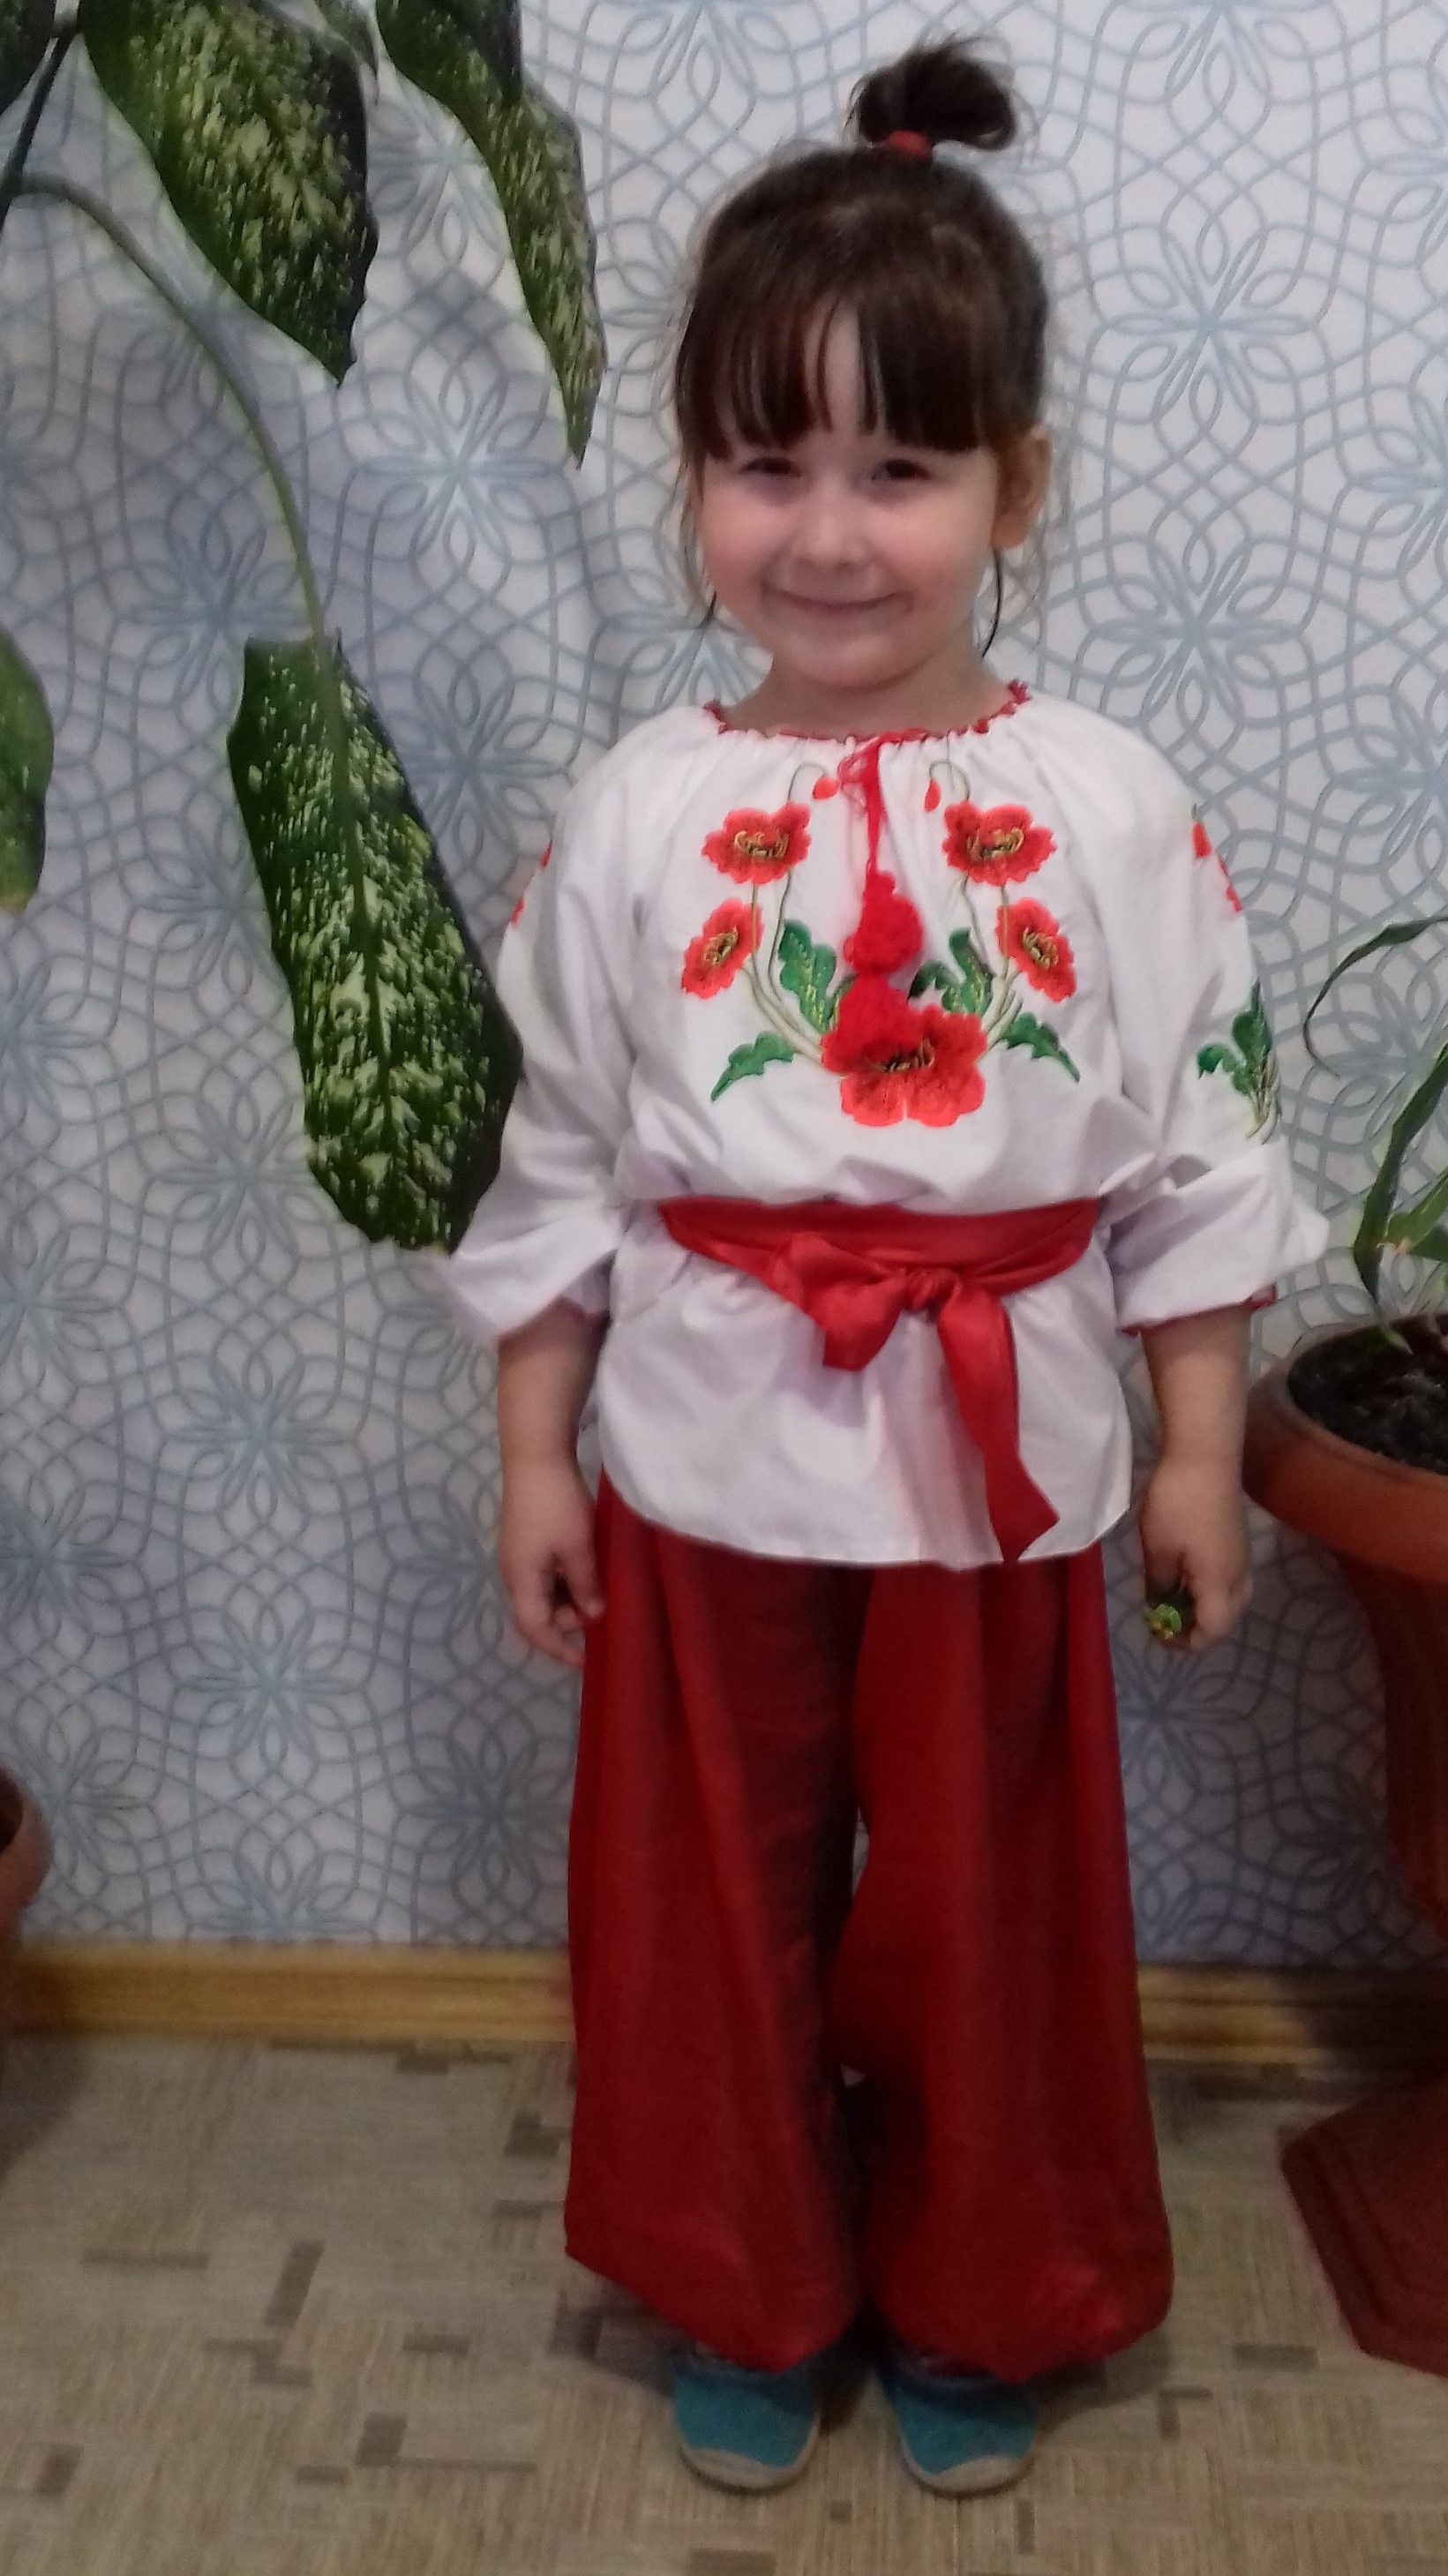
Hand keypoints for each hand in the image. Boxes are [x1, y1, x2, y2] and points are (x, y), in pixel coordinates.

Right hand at [498, 1458, 603, 1669]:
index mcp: (522, 1580)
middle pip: (537, 1613)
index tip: (585, 1660)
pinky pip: (544, 1576)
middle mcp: (513, 1573)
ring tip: (598, 1594)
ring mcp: (518, 1557)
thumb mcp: (578, 1547)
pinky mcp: (525, 1542)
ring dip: (568, 1600)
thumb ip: (585, 1585)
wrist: (536, 1456)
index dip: (559, 1648)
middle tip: (601, 1612)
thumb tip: (592, 1616)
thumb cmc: (556, 1504)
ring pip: (542, 1594)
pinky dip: (564, 1582)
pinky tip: (586, 1573)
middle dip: (567, 1622)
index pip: (535, 1629)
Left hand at [1137, 1456, 1250, 1653]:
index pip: (1212, 1629)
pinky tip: (1189, 1576)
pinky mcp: (1238, 1539)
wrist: (1205, 1458)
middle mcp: (1238, 1575)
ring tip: (1177, 1600)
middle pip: (1227, 1618)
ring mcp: (1242, 1556)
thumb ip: (1160, 1584)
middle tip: (1169, 1622)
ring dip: (1208, 1608)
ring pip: (1233, 1598)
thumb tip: (1161, 1605)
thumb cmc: (1177, 1505)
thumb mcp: (1158, 1550)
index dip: (1188, 1641)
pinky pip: (1232, 1579)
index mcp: (1220, 1583)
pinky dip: (1213, 1589)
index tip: (1160, 1637)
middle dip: (1200, 1628)